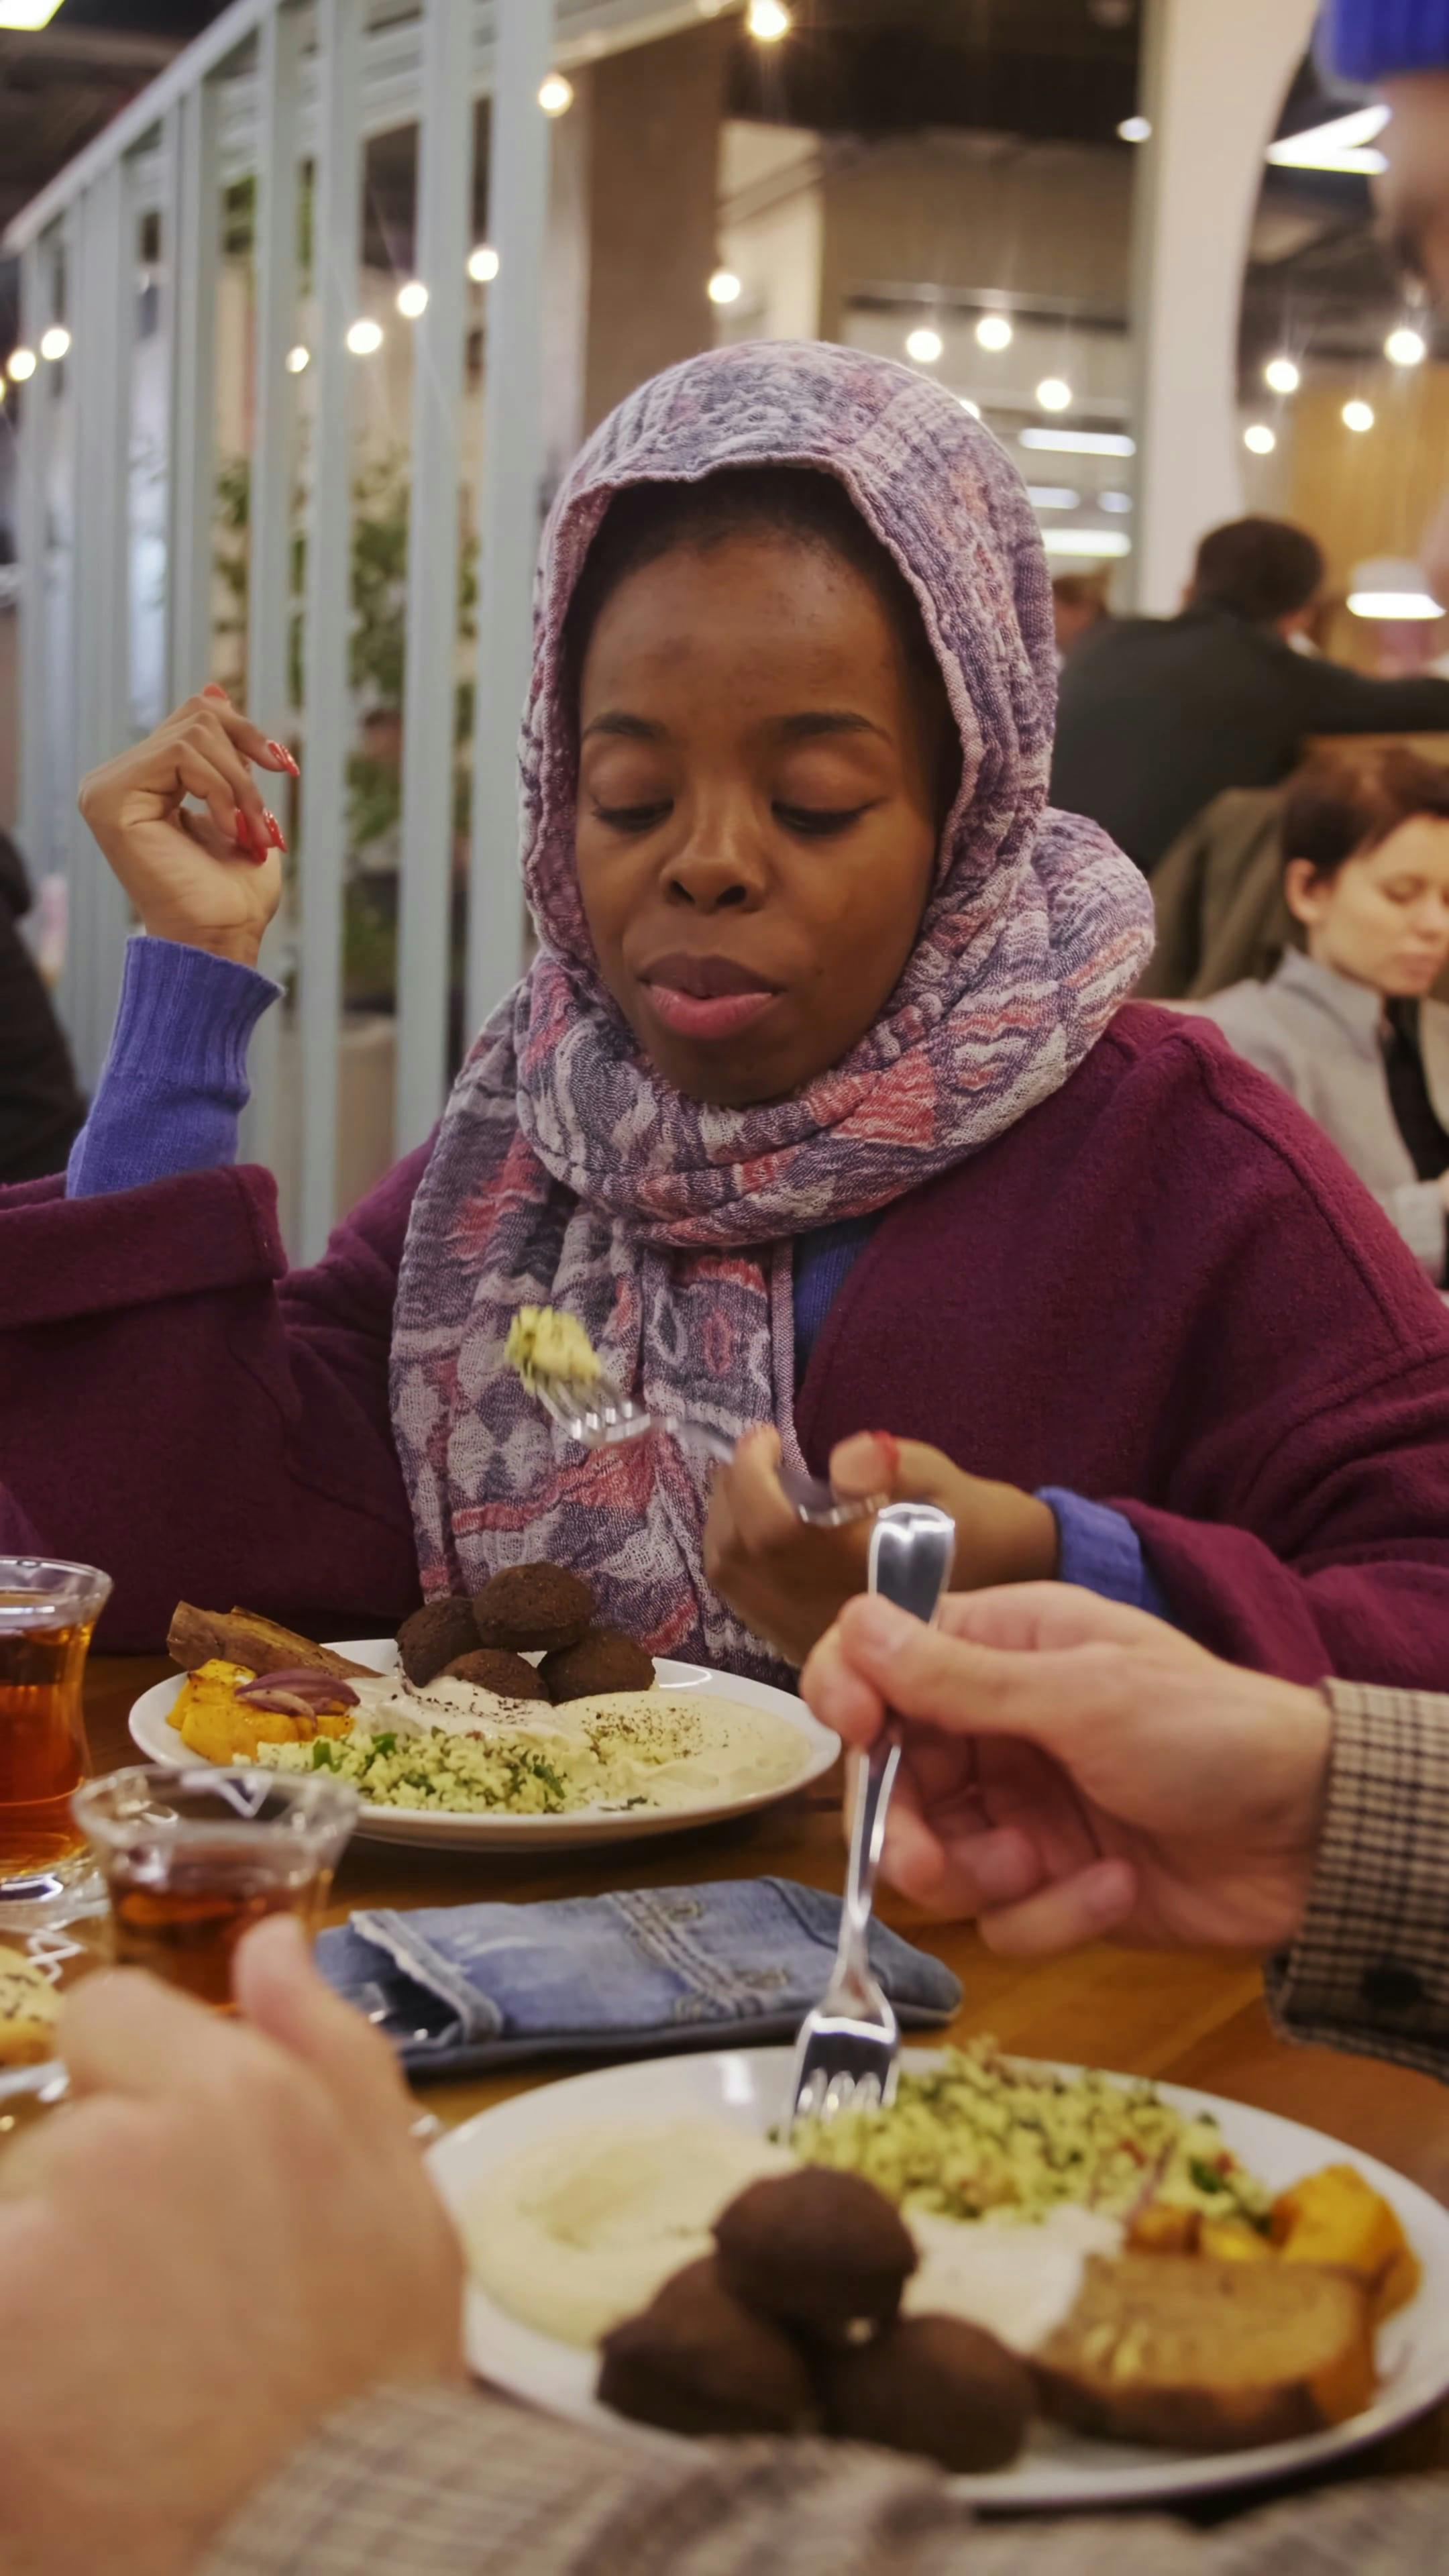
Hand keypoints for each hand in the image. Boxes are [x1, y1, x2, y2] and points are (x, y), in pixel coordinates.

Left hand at [0, 1916, 462, 2575]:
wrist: (324, 2540)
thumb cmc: (372, 2382)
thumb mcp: (399, 2195)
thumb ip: (326, 2045)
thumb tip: (269, 1942)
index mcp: (235, 2090)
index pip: (108, 2010)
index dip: (132, 2078)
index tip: (161, 2159)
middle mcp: (122, 2143)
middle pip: (59, 2133)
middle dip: (93, 2201)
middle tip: (161, 2303)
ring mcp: (39, 2239)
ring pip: (18, 2223)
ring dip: (48, 2283)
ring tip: (120, 2371)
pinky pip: (6, 2301)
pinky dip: (24, 2349)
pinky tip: (76, 2404)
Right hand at [78, 687, 295, 968]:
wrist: (222, 940)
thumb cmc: (234, 893)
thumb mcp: (241, 805)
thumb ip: (224, 751)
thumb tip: (212, 686)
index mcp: (143, 781)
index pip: (196, 720)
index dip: (247, 735)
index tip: (286, 766)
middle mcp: (116, 780)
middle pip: (197, 718)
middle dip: (248, 761)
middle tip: (267, 820)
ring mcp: (107, 787)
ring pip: (195, 735)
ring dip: (241, 786)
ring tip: (251, 834)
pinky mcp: (109, 797)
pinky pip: (183, 756)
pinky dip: (222, 792)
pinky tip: (229, 831)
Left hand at [704, 1428, 1056, 1667]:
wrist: (1009, 1605)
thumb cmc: (979, 1529)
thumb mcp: (946, 1481)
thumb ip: (893, 1465)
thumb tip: (842, 1462)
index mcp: (862, 1574)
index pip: (774, 1531)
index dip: (752, 1476)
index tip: (770, 1435)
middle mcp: (825, 1617)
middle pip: (737, 1556)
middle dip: (732, 1492)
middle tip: (757, 1453)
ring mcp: (811, 1639)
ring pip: (732, 1582)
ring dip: (726, 1522)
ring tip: (752, 1481)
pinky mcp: (806, 1648)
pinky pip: (744, 1599)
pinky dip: (737, 1553)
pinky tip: (760, 1524)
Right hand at [802, 1584, 1330, 1954]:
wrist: (1313, 1838)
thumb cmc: (1206, 1731)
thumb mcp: (1081, 1694)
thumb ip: (960, 1677)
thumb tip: (855, 1627)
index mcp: (1003, 1646)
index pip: (882, 1656)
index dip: (849, 1691)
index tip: (852, 1730)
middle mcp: (996, 1725)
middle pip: (888, 1776)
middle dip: (901, 1824)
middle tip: (926, 1861)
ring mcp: (1019, 1808)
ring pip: (931, 1856)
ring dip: (981, 1874)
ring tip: (1046, 1866)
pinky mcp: (1050, 1886)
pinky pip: (999, 1916)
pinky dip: (1052, 1912)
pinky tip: (1115, 1887)